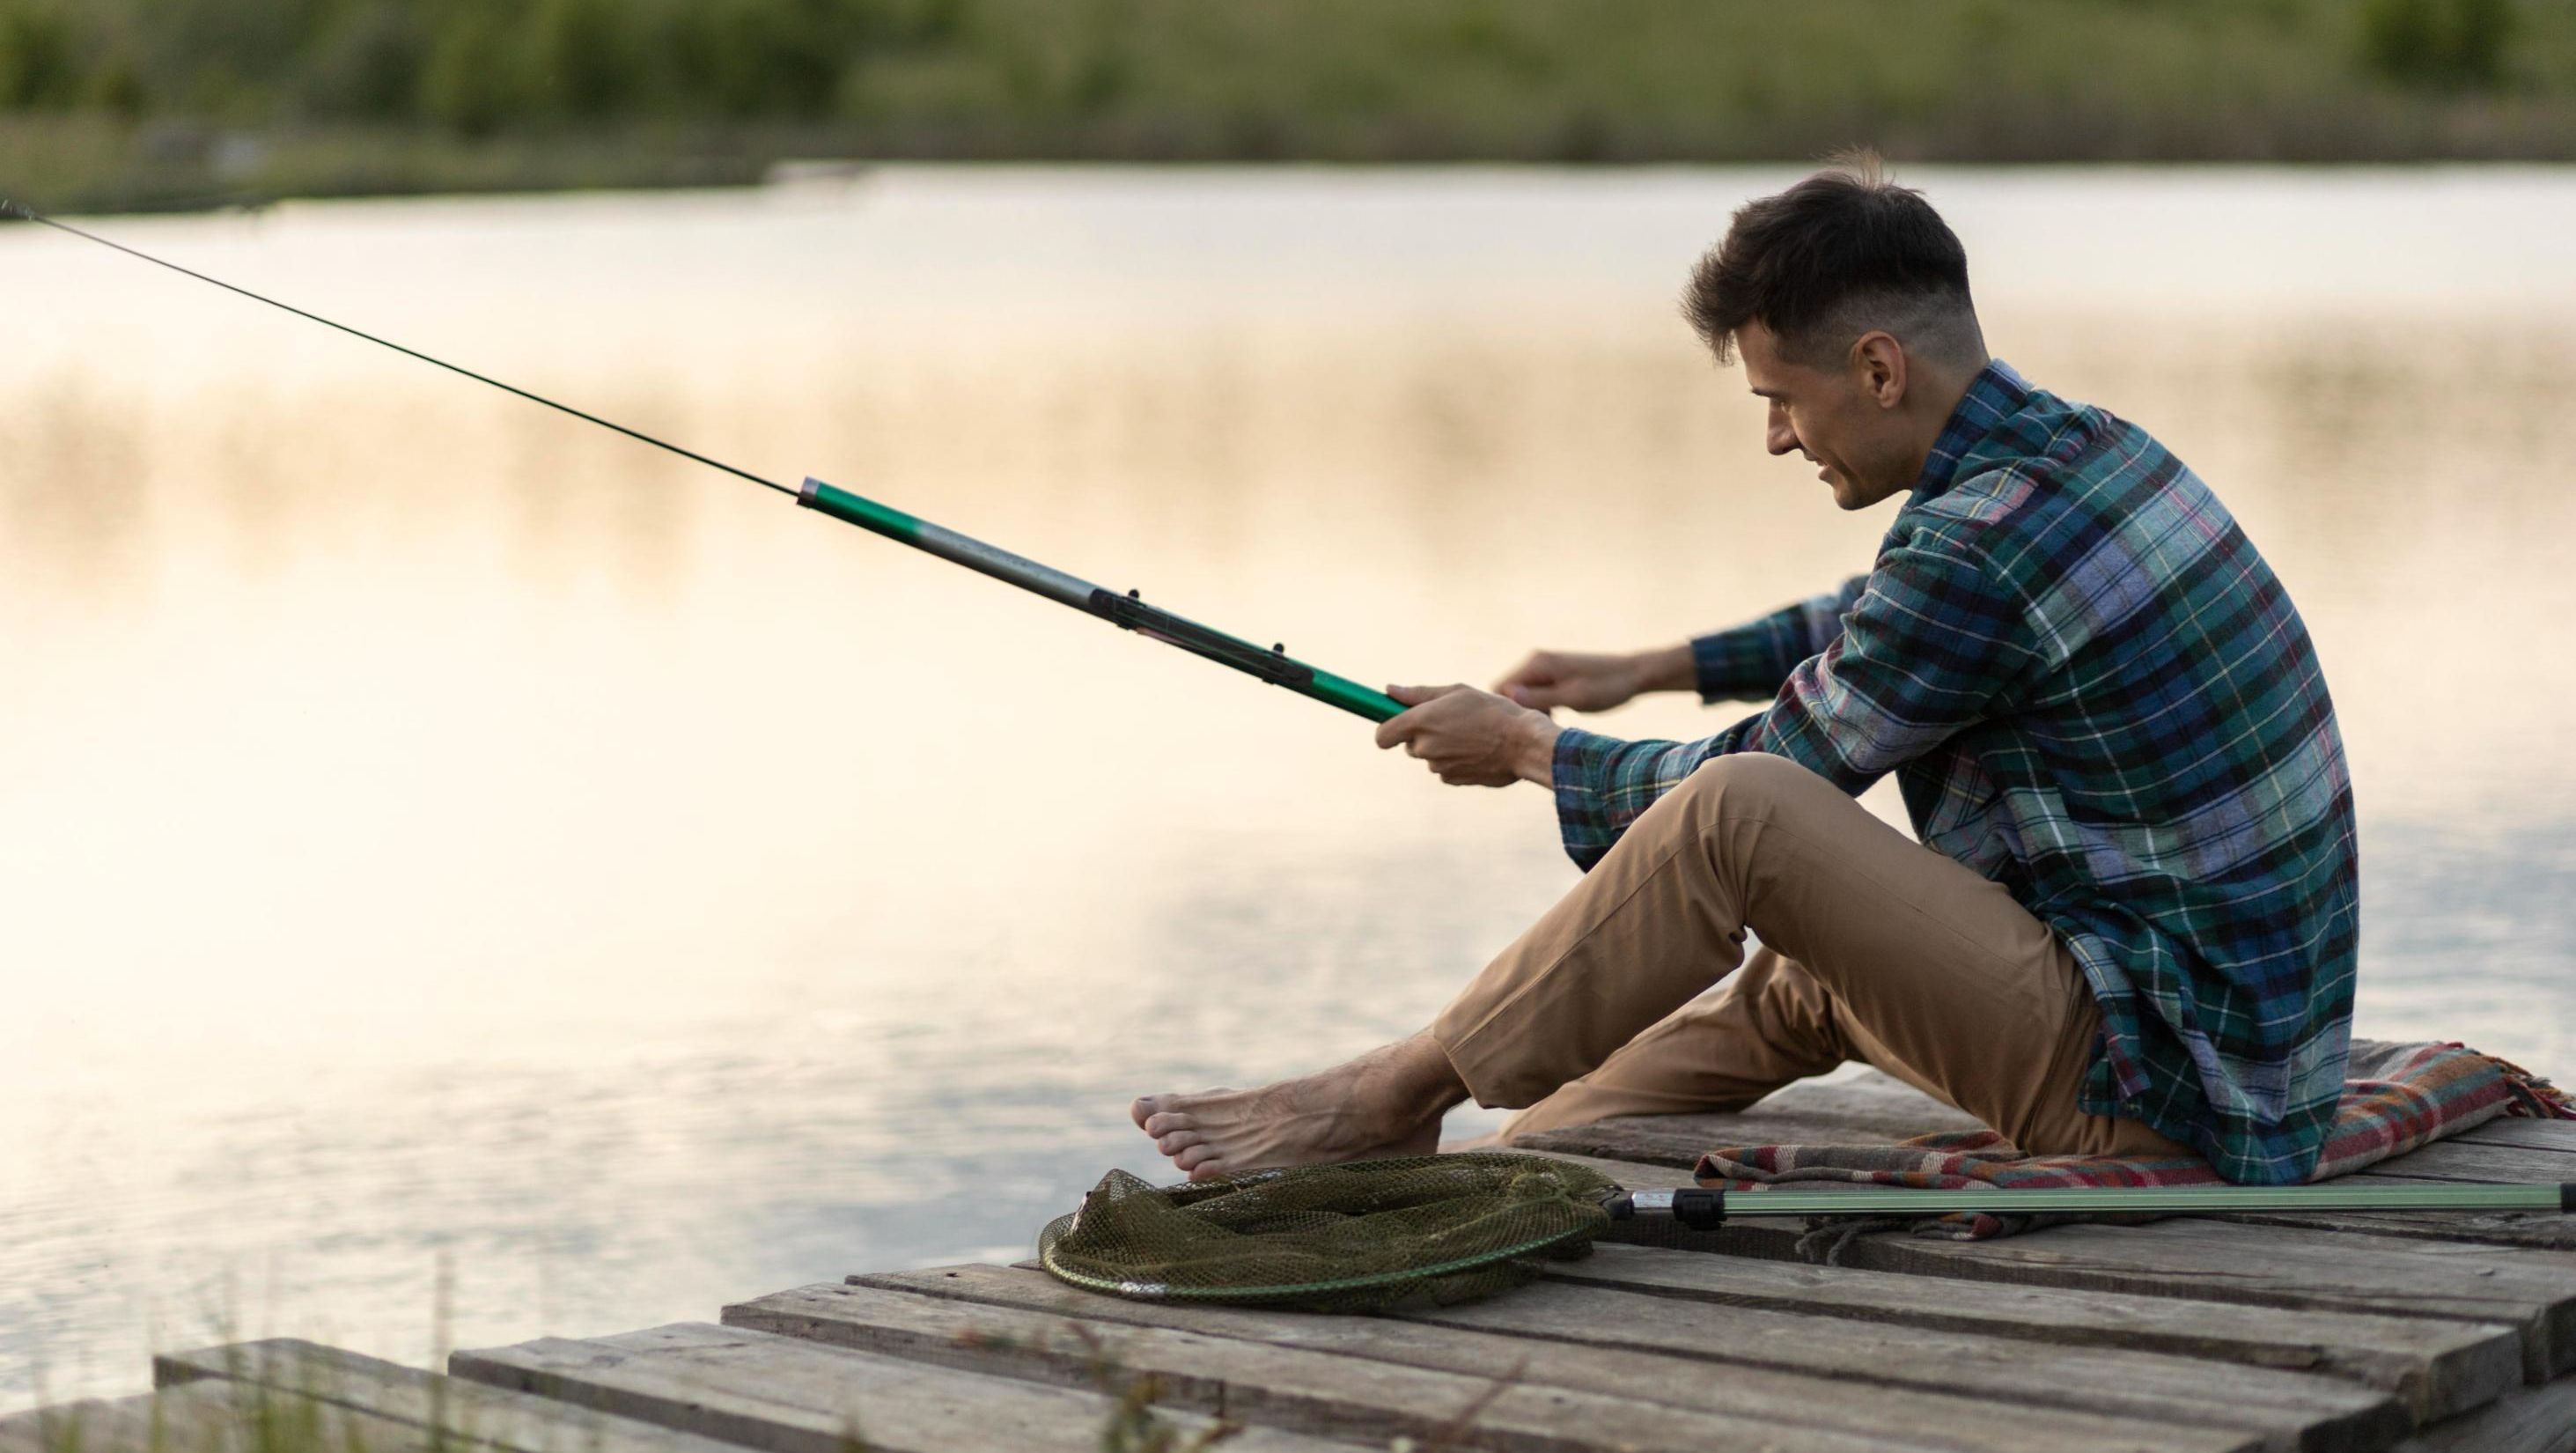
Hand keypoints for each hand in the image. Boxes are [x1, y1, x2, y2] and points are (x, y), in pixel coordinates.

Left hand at [1374, 684, 1560, 787]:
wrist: (1523, 743)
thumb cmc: (1492, 711)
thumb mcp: (1456, 692)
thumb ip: (1418, 694)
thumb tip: (1388, 691)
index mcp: (1420, 721)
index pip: (1383, 735)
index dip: (1388, 729)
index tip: (1399, 722)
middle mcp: (1424, 747)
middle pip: (1409, 744)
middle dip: (1424, 734)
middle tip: (1451, 721)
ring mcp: (1438, 766)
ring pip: (1430, 756)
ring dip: (1443, 746)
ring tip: (1471, 734)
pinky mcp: (1453, 780)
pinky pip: (1445, 769)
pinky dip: (1456, 760)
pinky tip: (1477, 749)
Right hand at [1494, 646, 1689, 712]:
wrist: (1634, 675)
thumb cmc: (1608, 687)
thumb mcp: (1574, 698)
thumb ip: (1540, 698)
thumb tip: (1508, 698)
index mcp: (1537, 664)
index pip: (1499, 689)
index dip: (1507, 712)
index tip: (1528, 727)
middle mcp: (1536, 661)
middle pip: (1507, 692)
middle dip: (1518, 712)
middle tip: (1542, 727)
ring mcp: (1544, 666)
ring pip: (1521, 694)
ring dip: (1531, 711)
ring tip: (1553, 722)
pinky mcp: (1553, 674)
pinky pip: (1533, 692)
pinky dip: (1540, 707)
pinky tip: (1557, 717)